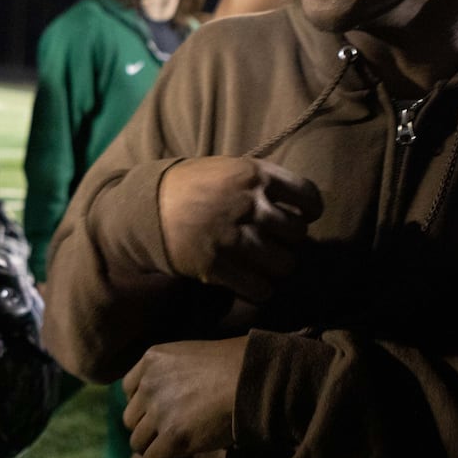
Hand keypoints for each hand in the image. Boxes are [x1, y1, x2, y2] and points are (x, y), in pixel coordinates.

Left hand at [122, 337, 245, 457]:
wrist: (254, 379)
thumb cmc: (236, 366)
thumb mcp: (192, 357)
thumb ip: (173, 375)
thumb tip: (171, 403)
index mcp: (153, 359)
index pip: (129, 390)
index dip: (145, 408)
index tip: (164, 415)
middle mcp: (149, 383)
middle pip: (131, 419)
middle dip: (150, 430)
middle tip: (174, 435)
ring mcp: (158, 410)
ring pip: (138, 443)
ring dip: (157, 449)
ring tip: (181, 450)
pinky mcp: (173, 436)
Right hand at [160, 156, 321, 302]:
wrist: (146, 208)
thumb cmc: (190, 185)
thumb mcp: (227, 168)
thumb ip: (260, 181)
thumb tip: (295, 205)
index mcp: (254, 175)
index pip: (308, 196)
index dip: (310, 210)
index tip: (302, 216)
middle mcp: (249, 205)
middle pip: (298, 234)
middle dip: (289, 241)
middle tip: (274, 242)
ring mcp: (233, 237)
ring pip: (284, 265)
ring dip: (277, 267)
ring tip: (264, 264)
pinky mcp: (218, 266)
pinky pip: (260, 288)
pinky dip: (260, 289)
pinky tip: (251, 282)